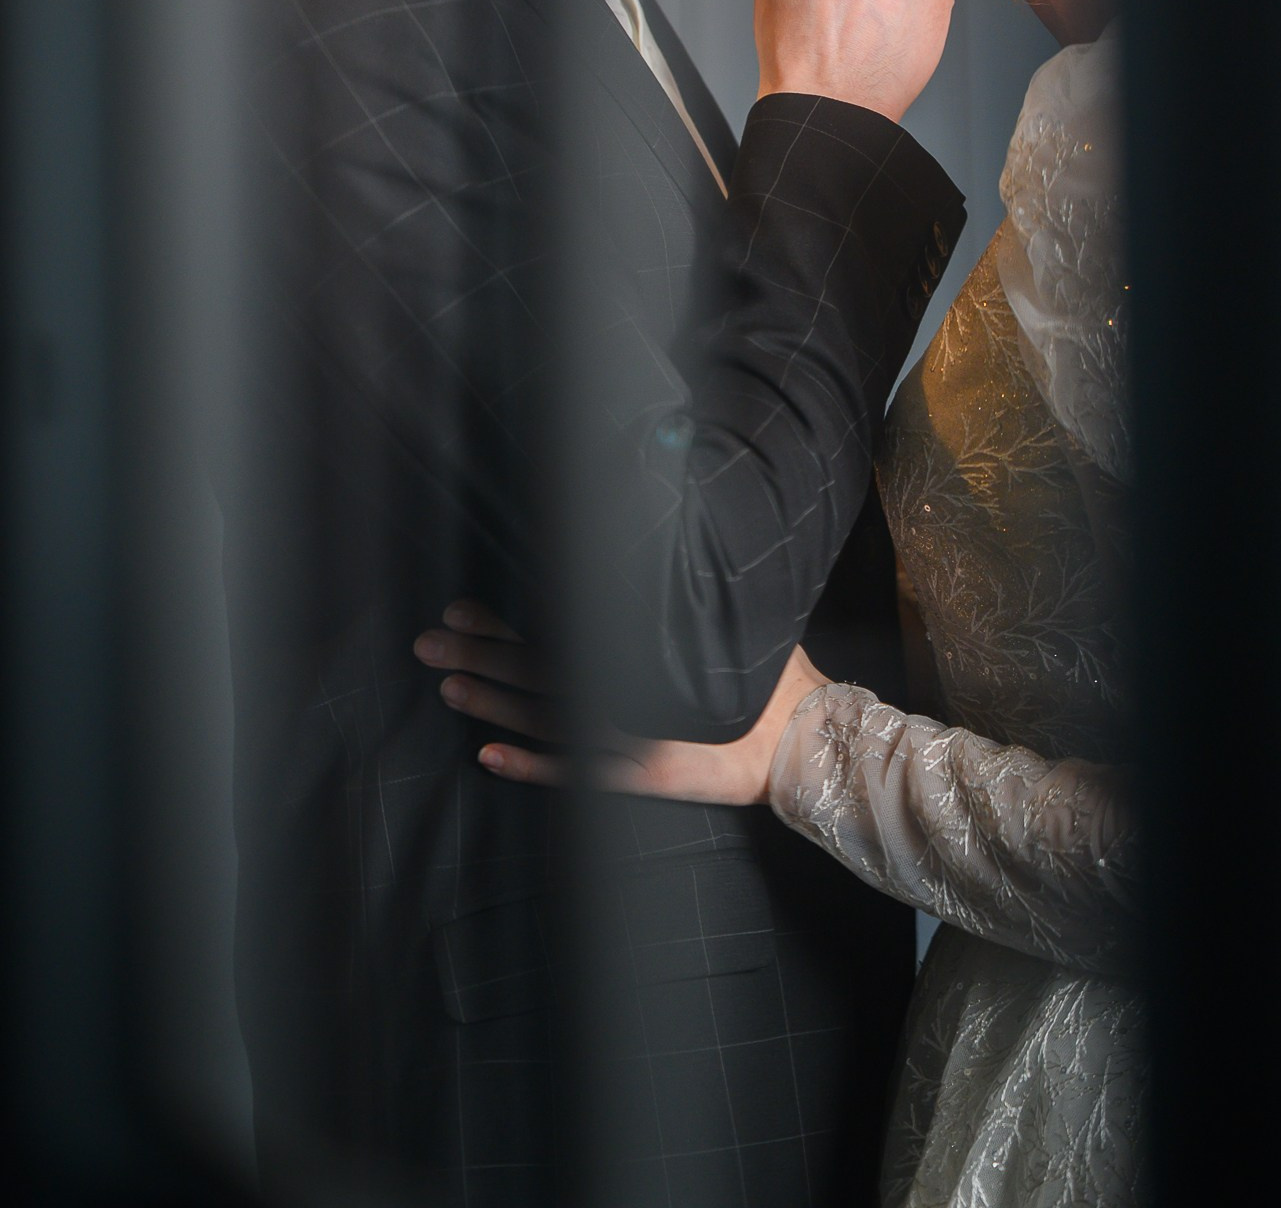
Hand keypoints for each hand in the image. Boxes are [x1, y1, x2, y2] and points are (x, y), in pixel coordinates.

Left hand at [416, 609, 826, 804]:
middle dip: (478, 655)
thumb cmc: (767, 672)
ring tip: (446, 684)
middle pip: (538, 670)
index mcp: (640, 651)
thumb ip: (676, 600)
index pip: (556, 629)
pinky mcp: (639, 779)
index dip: (503, 621)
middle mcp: (626, 694)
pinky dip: (530, 766)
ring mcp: (628, 741)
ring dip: (492, 702)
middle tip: (425, 643)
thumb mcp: (721, 623)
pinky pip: (574, 773)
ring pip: (546, 718)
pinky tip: (488, 757)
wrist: (803, 739)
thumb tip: (646, 553)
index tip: (459, 607)